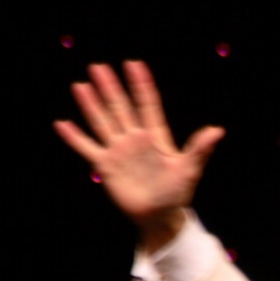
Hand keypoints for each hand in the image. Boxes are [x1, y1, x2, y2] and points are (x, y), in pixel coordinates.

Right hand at [54, 60, 224, 249]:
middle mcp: (135, 139)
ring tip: (80, 86)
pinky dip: (74, 137)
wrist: (160, 216)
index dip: (141, 85)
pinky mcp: (106, 166)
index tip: (134, 64)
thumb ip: (199, 149)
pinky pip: (87, 148)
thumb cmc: (177, 192)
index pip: (147, 104)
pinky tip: (62, 124)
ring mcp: (119, 151)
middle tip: (98, 66)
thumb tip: (218, 130)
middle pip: (120, 107)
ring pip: (102, 122)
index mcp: (155, 136)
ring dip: (91, 105)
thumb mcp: (190, 169)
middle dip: (110, 87)